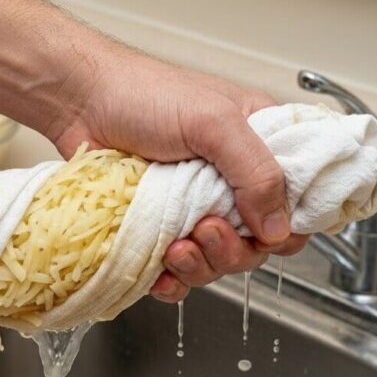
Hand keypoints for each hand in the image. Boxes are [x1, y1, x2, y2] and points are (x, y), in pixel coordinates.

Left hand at [49, 49, 307, 301]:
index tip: (264, 235)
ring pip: (218, 262)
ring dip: (200, 266)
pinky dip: (172, 282)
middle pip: (257, 244)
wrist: (79, 103)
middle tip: (203, 229)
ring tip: (174, 247)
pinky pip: (178, 274)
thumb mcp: (213, 122)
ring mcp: (193, 208)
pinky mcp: (159, 229)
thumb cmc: (143, 95)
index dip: (286, 227)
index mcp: (259, 148)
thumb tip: (278, 227)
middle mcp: (231, 182)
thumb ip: (256, 172)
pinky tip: (159, 274)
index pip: (296, 202)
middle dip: (232, 250)